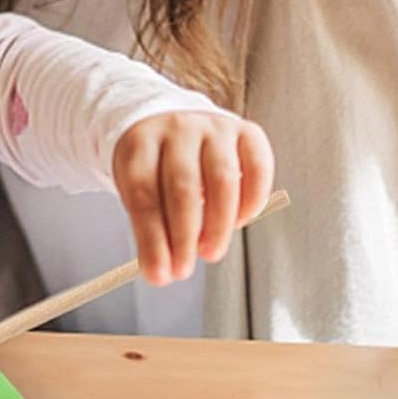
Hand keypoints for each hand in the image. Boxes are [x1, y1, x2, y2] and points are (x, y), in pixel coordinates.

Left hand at [111, 111, 273, 284]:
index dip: (151, 238)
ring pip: (222, 179)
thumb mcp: (141, 189)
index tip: (158, 275)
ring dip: (218, 225)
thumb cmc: (156, 167)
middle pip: (182, 186)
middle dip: (183, 236)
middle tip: (183, 270)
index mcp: (139, 141)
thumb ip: (149, 227)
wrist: (175, 123)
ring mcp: (213, 126)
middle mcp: (177, 127)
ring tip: (209, 253)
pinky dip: (253, 201)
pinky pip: (257, 168)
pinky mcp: (246, 131)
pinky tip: (239, 223)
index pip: (143, 191)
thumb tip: (160, 273)